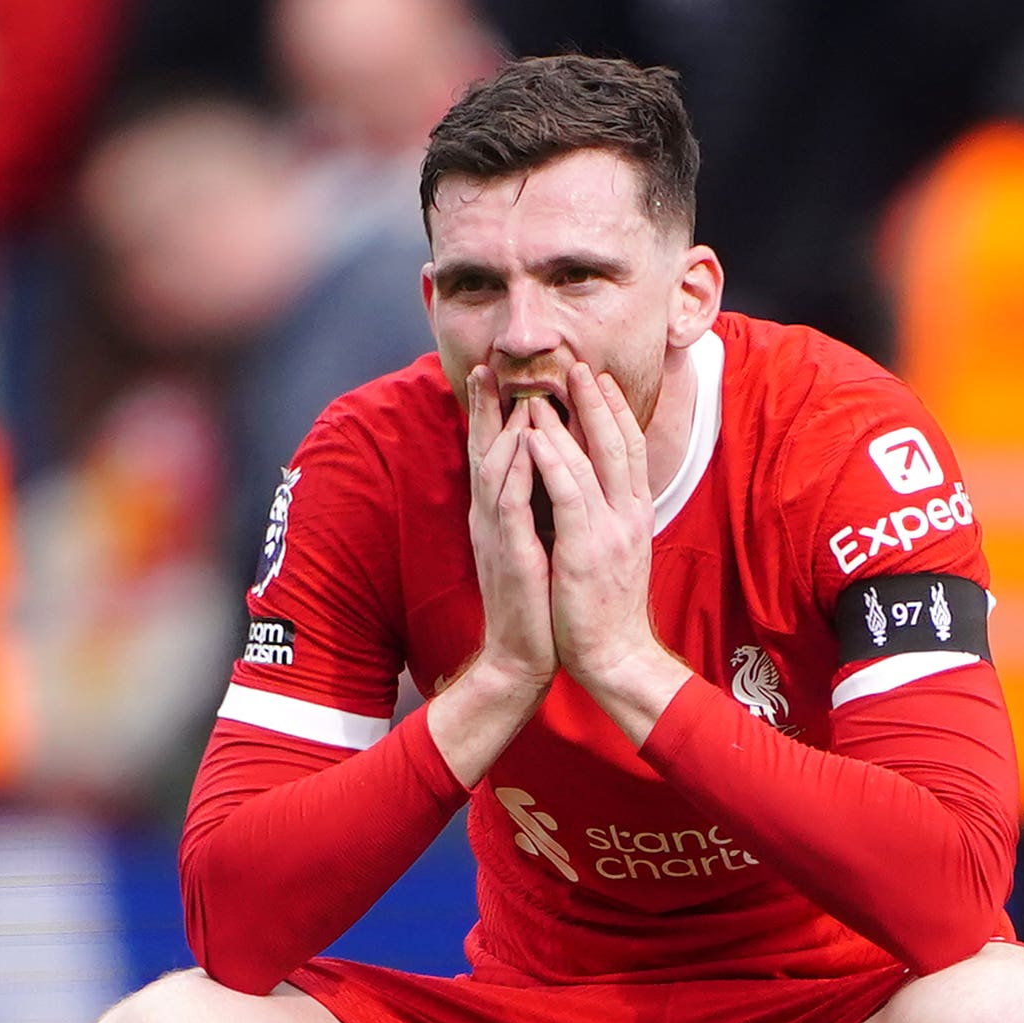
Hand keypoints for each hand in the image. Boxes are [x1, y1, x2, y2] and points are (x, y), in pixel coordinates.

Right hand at [430, 366, 556, 784]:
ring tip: (509, 390)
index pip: (492, 452)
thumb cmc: (534, 602)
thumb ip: (529, 508)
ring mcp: (496, 534)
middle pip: (483, 450)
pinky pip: (510, 503)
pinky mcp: (510, 554)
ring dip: (503, 428)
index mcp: (496, 514)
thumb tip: (540, 473)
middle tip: (484, 366)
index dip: (490, 413)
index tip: (491, 374)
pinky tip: (527, 442)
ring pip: (494, 469)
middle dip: (483, 408)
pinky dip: (518, 470)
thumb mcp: (530, 544)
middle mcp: (489, 518)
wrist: (524, 656)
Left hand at [521, 362, 690, 742]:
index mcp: (634, 516)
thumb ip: (607, 519)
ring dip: (569, 418)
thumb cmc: (604, 611)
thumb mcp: (613, 554)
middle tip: (580, 364)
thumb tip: (597, 491)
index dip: (614, 413)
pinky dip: (552, 459)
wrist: (614, 658)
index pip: (629, 451)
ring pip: (592, 459)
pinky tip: (535, 434)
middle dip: (598, 401)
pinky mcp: (586, 550)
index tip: (599, 381)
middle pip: (618, 443)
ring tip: (547, 387)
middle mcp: (628, 516)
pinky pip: (568, 493)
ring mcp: (611, 531)